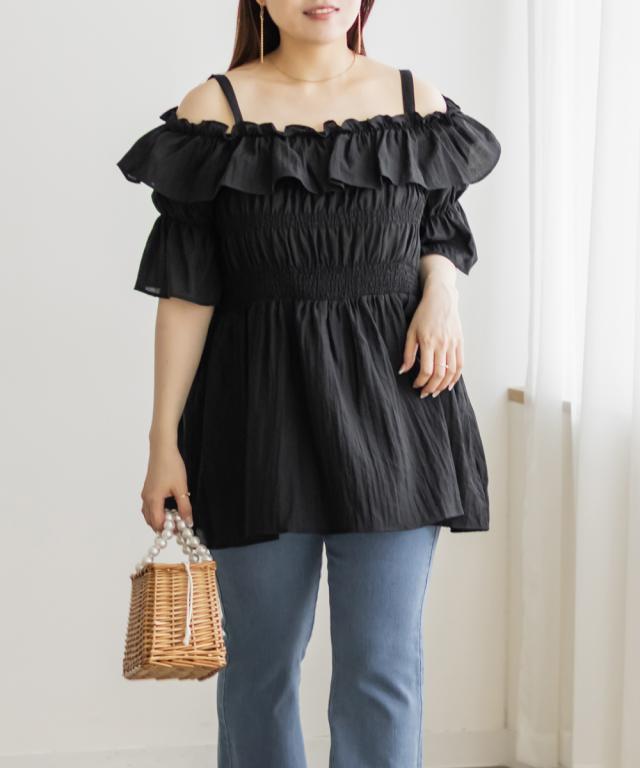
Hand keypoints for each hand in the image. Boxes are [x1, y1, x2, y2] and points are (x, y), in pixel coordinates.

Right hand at [140, 438, 192, 532]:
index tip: (180, 530)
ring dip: (159, 520)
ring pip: (148, 514)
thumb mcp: (182, 488)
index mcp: (153, 499)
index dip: (168, 529)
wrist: (162, 450)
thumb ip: (185, 507)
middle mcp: (146, 498)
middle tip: (178, 526)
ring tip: (174, 518)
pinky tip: (168, 508)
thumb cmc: (171, 466)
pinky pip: (148, 507)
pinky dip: (156, 512)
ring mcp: (145, 494)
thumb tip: (188, 522)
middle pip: (151, 521)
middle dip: (163, 527)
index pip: (158, 523)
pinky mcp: (147, 489)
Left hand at [398, 275, 463, 396]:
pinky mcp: (460, 342)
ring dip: (443, 385)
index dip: (421, 382)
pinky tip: (450, 384)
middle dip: (432, 387)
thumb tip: (403, 370)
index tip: (415, 385)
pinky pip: (460, 364)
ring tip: (436, 391)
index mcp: (428, 342)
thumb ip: (408, 352)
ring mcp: (453, 344)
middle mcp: (442, 344)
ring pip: (451, 372)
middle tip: (425, 393)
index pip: (427, 370)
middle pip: (440, 374)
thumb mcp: (411, 332)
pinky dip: (456, 377)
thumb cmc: (423, 314)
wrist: (441, 299)